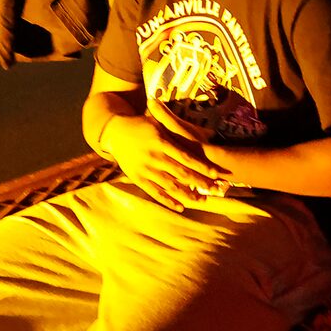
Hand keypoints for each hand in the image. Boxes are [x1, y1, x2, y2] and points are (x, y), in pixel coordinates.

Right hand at [102, 113, 226, 210]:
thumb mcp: (158, 123)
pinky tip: (181, 207)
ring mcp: (145, 170)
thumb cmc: (141, 125)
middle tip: (215, 189)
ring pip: (170, 186)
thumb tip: (203, 131)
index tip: (215, 173)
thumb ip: (177, 128)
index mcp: (161, 142)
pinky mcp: (137, 179)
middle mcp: (154, 157)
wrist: (115, 132)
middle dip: (199, 182)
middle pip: (182, 173)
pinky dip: (168, 201)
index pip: (186, 157)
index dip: (201, 166)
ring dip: (187, 194)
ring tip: (202, 200)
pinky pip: (155, 193)